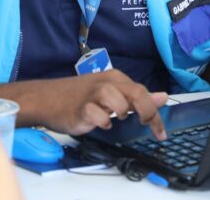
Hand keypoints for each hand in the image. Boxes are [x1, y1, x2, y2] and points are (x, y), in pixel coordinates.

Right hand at [36, 69, 167, 138]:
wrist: (47, 98)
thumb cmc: (80, 97)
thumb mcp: (112, 94)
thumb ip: (136, 97)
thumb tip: (162, 97)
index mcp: (116, 78)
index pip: (143, 92)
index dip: (155, 112)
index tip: (161, 131)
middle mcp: (107, 82)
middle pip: (137, 94)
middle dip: (146, 112)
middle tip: (144, 125)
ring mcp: (93, 94)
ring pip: (119, 102)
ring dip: (121, 113)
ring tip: (113, 118)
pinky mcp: (81, 108)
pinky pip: (99, 116)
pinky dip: (103, 122)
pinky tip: (99, 123)